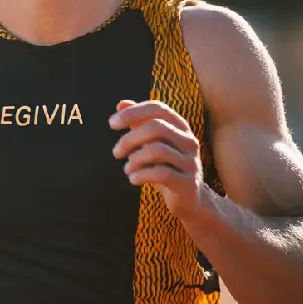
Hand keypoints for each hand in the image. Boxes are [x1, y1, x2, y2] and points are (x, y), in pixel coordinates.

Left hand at [110, 100, 206, 218]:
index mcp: (181, 127)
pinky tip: (133, 179)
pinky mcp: (188, 183)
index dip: (133, 112)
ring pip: (158, 150)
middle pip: (156, 127)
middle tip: (116, 152)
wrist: (190, 200)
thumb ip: (139, 123)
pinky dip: (141, 175)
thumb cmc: (166, 166)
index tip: (112, 123)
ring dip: (135, 159)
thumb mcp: (153, 143)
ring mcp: (191, 162)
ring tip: (128, 168)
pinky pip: (161, 173)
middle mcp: (189, 141)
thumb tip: (121, 104)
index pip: (158, 108)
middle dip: (130, 138)